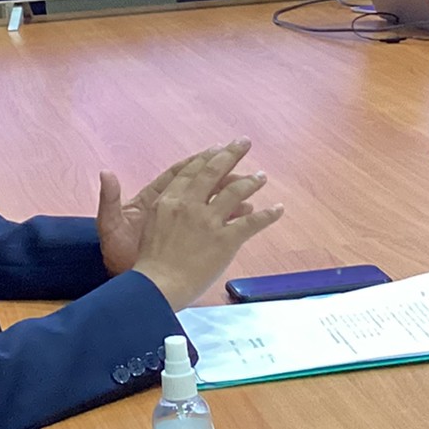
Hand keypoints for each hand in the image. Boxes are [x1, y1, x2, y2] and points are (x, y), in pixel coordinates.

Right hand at [129, 139, 283, 309]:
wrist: (157, 286)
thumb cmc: (150, 263)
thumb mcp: (150, 225)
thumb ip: (166, 209)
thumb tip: (181, 200)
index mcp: (169, 200)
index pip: (191, 171)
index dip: (206, 157)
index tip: (218, 149)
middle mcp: (189, 205)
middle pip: (214, 172)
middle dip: (231, 154)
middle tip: (243, 142)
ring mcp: (208, 221)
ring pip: (235, 192)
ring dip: (251, 181)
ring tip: (261, 176)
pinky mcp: (225, 239)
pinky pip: (251, 223)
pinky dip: (267, 215)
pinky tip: (278, 209)